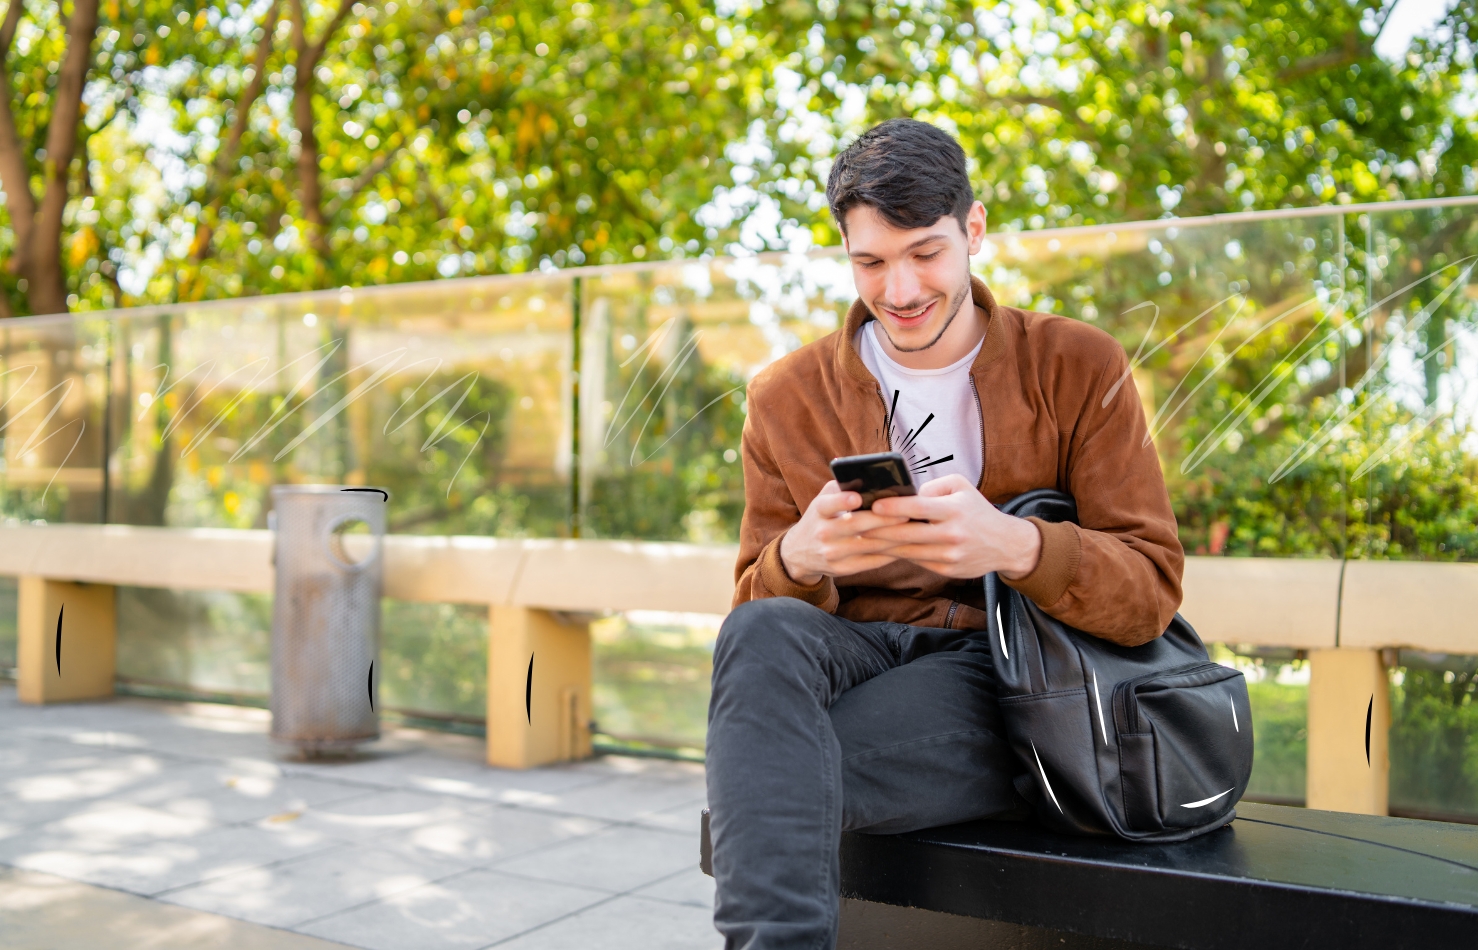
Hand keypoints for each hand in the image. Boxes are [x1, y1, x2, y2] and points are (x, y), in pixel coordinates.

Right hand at [779, 480, 910, 584]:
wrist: (800, 552)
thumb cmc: (820, 518)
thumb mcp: (823, 500)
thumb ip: (842, 487)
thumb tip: (871, 478)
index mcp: (818, 511)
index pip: (828, 505)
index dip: (842, 501)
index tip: (857, 497)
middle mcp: (822, 533)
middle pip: (856, 525)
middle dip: (883, 519)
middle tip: (907, 512)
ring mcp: (832, 553)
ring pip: (868, 545)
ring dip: (893, 537)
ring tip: (913, 528)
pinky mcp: (842, 569)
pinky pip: (871, 562)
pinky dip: (889, 553)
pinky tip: (905, 545)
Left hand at [867, 475, 1042, 579]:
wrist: (1005, 544)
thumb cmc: (977, 510)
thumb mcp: (961, 487)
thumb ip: (933, 488)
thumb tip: (905, 495)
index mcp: (955, 510)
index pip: (919, 508)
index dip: (895, 507)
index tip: (874, 504)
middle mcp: (952, 534)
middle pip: (907, 534)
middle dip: (878, 530)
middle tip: (855, 525)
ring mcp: (949, 555)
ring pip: (908, 551)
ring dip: (883, 546)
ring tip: (861, 538)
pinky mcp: (947, 570)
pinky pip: (916, 561)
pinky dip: (898, 555)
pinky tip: (882, 549)